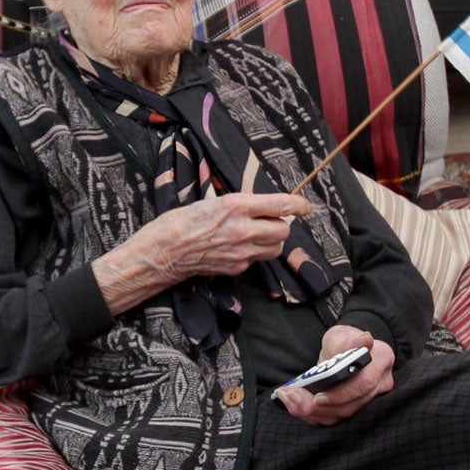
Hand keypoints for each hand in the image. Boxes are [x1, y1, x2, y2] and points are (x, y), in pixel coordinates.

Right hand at [95, 190, 310, 312]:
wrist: (163, 252)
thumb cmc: (181, 221)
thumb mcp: (212, 201)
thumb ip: (240, 204)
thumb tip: (262, 205)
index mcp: (236, 206)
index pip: (280, 204)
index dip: (298, 205)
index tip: (305, 206)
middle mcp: (243, 230)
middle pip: (283, 230)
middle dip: (281, 224)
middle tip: (269, 219)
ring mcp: (241, 252)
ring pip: (275, 248)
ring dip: (272, 240)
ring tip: (257, 233)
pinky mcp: (236, 268)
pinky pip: (257, 260)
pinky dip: (255, 253)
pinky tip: (238, 247)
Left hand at [277, 324, 395, 424]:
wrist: (345, 350)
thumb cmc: (344, 341)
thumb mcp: (342, 335)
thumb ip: (349, 341)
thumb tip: (365, 339)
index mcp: (381, 360)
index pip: (364, 384)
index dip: (341, 394)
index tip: (317, 397)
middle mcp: (380, 384)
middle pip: (351, 406)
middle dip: (317, 407)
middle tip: (290, 395)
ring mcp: (370, 400)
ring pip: (340, 416)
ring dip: (310, 412)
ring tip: (287, 397)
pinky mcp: (354, 409)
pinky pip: (333, 418)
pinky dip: (311, 414)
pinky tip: (293, 403)